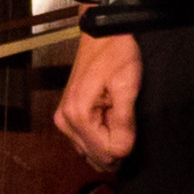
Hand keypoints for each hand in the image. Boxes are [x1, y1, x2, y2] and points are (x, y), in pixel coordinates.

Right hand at [57, 30, 140, 169]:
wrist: (102, 36)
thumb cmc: (115, 55)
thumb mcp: (126, 86)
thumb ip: (124, 122)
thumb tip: (121, 152)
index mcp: (78, 116)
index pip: (106, 153)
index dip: (125, 143)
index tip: (130, 120)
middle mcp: (65, 122)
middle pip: (97, 157)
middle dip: (115, 145)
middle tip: (124, 118)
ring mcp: (63, 120)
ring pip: (91, 152)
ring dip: (108, 141)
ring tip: (116, 113)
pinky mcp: (67, 117)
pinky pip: (86, 142)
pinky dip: (100, 137)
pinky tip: (108, 117)